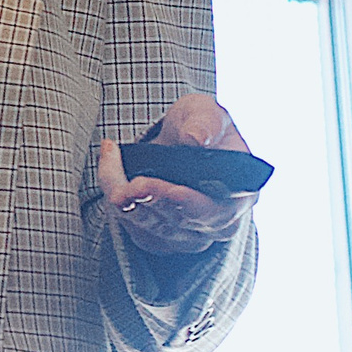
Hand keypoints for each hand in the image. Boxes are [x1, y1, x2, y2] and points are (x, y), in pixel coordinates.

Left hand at [102, 93, 258, 256]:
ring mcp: (190, 235)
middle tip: (131, 182)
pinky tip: (111, 168)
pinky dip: (117, 198)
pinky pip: (135, 229)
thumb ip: (205, 122)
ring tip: (112, 162)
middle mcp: (220, 222)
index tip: (173, 191)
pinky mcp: (162, 239)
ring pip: (153, 228)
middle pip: (182, 222)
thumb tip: (197, 138)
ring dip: (128, 197)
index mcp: (241, 193)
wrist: (175, 139)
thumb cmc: (198, 125)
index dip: (193, 204)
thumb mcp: (205, 112)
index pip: (218, 210)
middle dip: (153, 199)